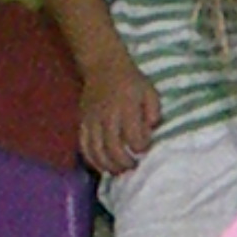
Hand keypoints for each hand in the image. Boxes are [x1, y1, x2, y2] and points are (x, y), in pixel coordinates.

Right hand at [77, 61, 162, 177]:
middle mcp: (107, 114)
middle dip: (124, 163)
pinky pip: (84, 146)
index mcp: (126, 107)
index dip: (141, 147)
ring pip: (96, 150)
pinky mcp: (82, 121)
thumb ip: (154, 112)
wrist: (103, 65)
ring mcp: (92, 119)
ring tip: (118, 171)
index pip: (133, 137)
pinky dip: (92, 160)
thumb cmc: (131, 82)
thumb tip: (151, 130)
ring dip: (108, 165)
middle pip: (113, 148)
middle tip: (132, 167)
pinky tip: (101, 167)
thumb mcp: (149, 91)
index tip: (145, 149)